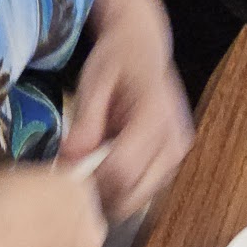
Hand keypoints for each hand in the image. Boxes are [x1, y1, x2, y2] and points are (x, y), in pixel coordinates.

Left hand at [58, 0, 193, 223]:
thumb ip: (85, 122)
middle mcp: (174, 139)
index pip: (121, 170)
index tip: (68, 173)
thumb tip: (69, 160)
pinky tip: (109, 167)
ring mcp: (178, 154)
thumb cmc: (116, 61)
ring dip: (111, 194)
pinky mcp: (174, 163)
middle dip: (99, 193)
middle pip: (131, 193)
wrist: (143, 47)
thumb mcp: (94, 82)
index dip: (90, 180)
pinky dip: (123, 190)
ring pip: (138, 199)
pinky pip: (144, 193)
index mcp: (156, 115)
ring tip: (92, 168)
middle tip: (75, 177)